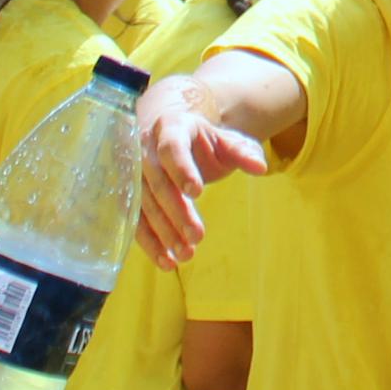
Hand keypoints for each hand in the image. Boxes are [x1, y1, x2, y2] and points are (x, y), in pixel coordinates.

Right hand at [133, 83, 271, 265]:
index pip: (171, 148)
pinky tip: (167, 262)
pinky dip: (150, 243)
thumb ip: (243, 152)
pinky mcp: (130, 197)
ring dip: (163, 232)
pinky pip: (136, 221)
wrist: (177, 139)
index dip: (182, 169)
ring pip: (144, 205)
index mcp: (170, 127)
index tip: (198, 193)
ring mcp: (134, 173)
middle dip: (176, 211)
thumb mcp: (226, 142)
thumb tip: (260, 167)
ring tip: (186, 255)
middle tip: (197, 236)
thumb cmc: (205, 143)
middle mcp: (145, 148)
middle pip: (157, 182)